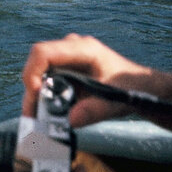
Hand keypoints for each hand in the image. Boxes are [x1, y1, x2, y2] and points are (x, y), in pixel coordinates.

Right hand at [23, 34, 148, 125]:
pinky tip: (43, 117)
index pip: (43, 52)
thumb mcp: (116, 101)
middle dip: (32, 91)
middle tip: (32, 117)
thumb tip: (71, 120)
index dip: (32, 72)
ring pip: (39, 75)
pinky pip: (46, 82)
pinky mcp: (65, 70)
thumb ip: (95, 110)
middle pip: (37, 65)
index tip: (36, 95)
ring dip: (35, 98)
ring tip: (36, 121)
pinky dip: (42, 100)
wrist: (140, 87)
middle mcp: (70, 50)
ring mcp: (66, 59)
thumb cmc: (131, 88)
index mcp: (83, 49)